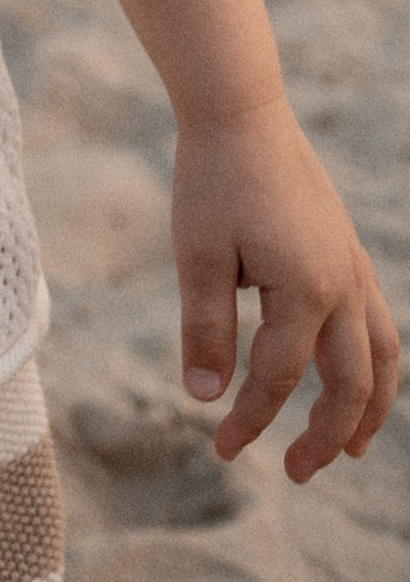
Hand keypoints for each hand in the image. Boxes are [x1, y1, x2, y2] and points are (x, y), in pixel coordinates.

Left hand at [174, 99, 399, 478]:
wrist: (240, 109)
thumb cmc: (212, 179)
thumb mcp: (197, 254)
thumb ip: (205, 329)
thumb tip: (204, 398)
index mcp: (305, 290)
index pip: (277, 378)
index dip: (250, 420)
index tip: (220, 448)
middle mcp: (343, 285)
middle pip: (352, 384)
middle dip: (325, 435)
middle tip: (296, 472)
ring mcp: (353, 267)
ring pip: (382, 356)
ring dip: (370, 407)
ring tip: (350, 446)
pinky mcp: (348, 251)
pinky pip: (378, 321)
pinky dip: (373, 361)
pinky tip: (348, 372)